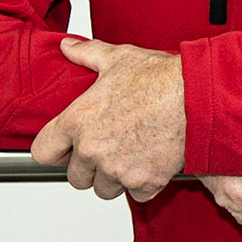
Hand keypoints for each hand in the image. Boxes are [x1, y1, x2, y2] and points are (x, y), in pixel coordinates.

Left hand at [30, 37, 186, 201]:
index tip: (66, 149)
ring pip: (104, 190)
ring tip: (131, 158)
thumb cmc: (161, 79)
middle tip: (108, 151)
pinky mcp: (144, 181)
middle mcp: (92, 149)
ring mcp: (117, 169)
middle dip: (89, 168)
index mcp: (77, 121)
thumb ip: (87, 54)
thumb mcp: (119, 59)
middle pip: (75, 178)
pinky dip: (144, 184)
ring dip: (115, 179)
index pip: (43, 153)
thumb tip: (68, 46)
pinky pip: (136, 194)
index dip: (55, 151)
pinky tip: (152, 163)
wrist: (198, 97)